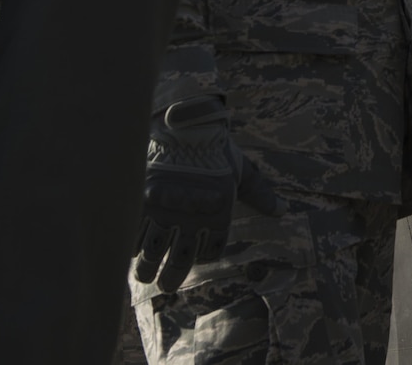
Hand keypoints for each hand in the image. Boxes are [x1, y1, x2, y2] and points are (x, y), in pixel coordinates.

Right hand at [133, 95, 281, 291]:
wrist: (186, 125)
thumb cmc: (215, 148)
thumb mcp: (241, 171)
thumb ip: (259, 194)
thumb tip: (282, 210)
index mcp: (218, 215)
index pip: (209, 252)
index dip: (201, 258)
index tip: (193, 259)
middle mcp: (191, 219)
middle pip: (178, 262)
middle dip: (171, 279)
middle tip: (166, 286)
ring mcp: (164, 212)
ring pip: (151, 254)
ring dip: (146, 269)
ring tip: (144, 275)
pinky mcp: (141, 202)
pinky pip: (131, 234)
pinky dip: (129, 244)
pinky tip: (129, 249)